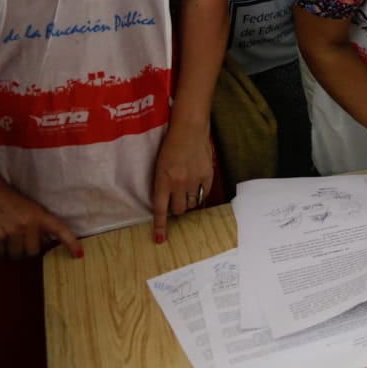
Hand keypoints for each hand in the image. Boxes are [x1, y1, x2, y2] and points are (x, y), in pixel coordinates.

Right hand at [0, 179, 81, 259]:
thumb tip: (47, 242)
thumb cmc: (6, 197)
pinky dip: (1, 252)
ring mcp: (9, 233)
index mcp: (38, 214)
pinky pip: (1, 255)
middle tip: (24, 240)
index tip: (78, 253)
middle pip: (34, 251)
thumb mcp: (28, 206)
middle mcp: (26, 225)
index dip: (70, 243)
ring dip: (15, 251)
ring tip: (10, 239)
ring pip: (17, 256)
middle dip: (30, 248)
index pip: (59, 229)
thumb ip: (38, 223)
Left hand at [151, 121, 214, 241]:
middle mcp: (178, 183)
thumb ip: (162, 184)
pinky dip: (199, 194)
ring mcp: (194, 180)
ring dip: (188, 201)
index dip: (160, 226)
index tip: (159, 239)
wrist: (189, 128)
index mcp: (163, 180)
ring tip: (186, 189)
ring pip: (191, 204)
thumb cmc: (170, 145)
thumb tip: (165, 203)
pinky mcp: (207, 175)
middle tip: (176, 200)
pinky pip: (203, 194)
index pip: (160, 209)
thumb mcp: (160, 165)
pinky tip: (197, 185)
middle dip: (176, 209)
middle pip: (178, 210)